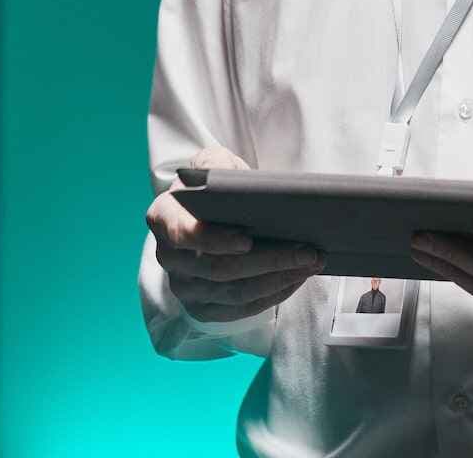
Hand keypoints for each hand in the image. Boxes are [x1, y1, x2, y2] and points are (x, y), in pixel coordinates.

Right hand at [147, 145, 324, 323]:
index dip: (213, 241)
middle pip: (218, 268)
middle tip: (307, 251)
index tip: (247, 239)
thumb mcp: (213, 163)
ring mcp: (183, 287)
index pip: (183, 234)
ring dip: (277, 279)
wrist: (208, 213)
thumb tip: (232, 182)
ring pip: (234, 292)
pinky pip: (239, 310)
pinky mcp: (201, 308)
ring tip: (310, 263)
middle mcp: (167, 257)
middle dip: (268, 261)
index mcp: (163, 217)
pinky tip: (295, 279)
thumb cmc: (213, 188)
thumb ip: (217, 164)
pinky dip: (271, 296)